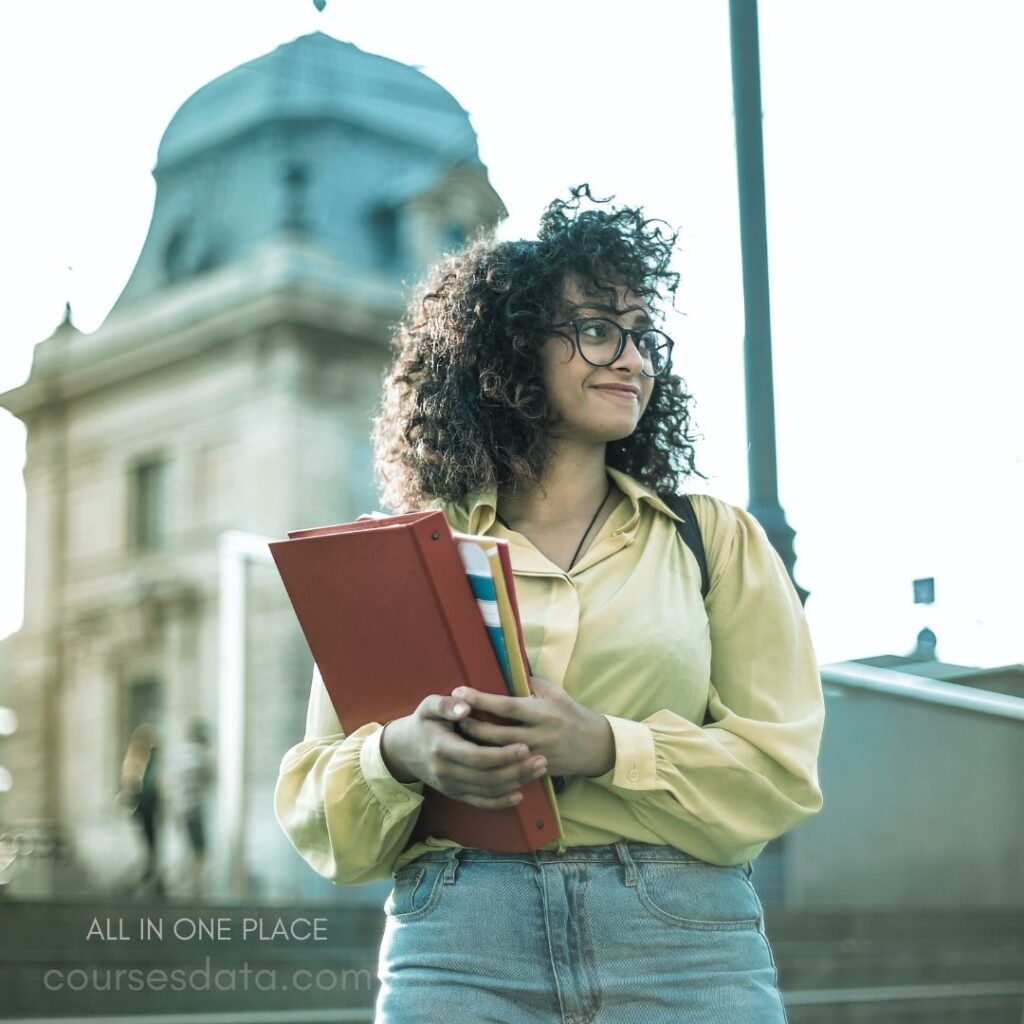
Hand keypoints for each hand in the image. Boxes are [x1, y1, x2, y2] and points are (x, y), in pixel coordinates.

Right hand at [379, 693, 548, 810]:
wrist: (403, 750)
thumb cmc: (423, 723)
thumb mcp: (428, 706)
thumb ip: (446, 705)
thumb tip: (466, 706)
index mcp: (441, 748)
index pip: (477, 757)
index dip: (502, 755)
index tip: (525, 747)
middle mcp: (446, 772)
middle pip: (487, 777)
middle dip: (517, 771)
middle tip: (542, 760)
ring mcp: (450, 786)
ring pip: (487, 791)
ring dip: (515, 783)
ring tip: (538, 771)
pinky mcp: (454, 794)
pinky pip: (480, 802)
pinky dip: (501, 802)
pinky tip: (519, 794)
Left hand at [451, 677, 614, 778]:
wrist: (595, 746)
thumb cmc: (571, 713)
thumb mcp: (555, 693)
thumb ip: (530, 684)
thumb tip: (504, 670)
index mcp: (543, 711)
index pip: (507, 705)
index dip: (482, 699)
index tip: (460, 691)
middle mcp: (540, 734)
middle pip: (498, 734)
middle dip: (473, 726)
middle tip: (452, 718)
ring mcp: (538, 755)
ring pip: (500, 755)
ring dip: (477, 746)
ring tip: (457, 737)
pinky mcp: (537, 771)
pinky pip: (510, 769)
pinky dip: (491, 763)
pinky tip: (475, 758)